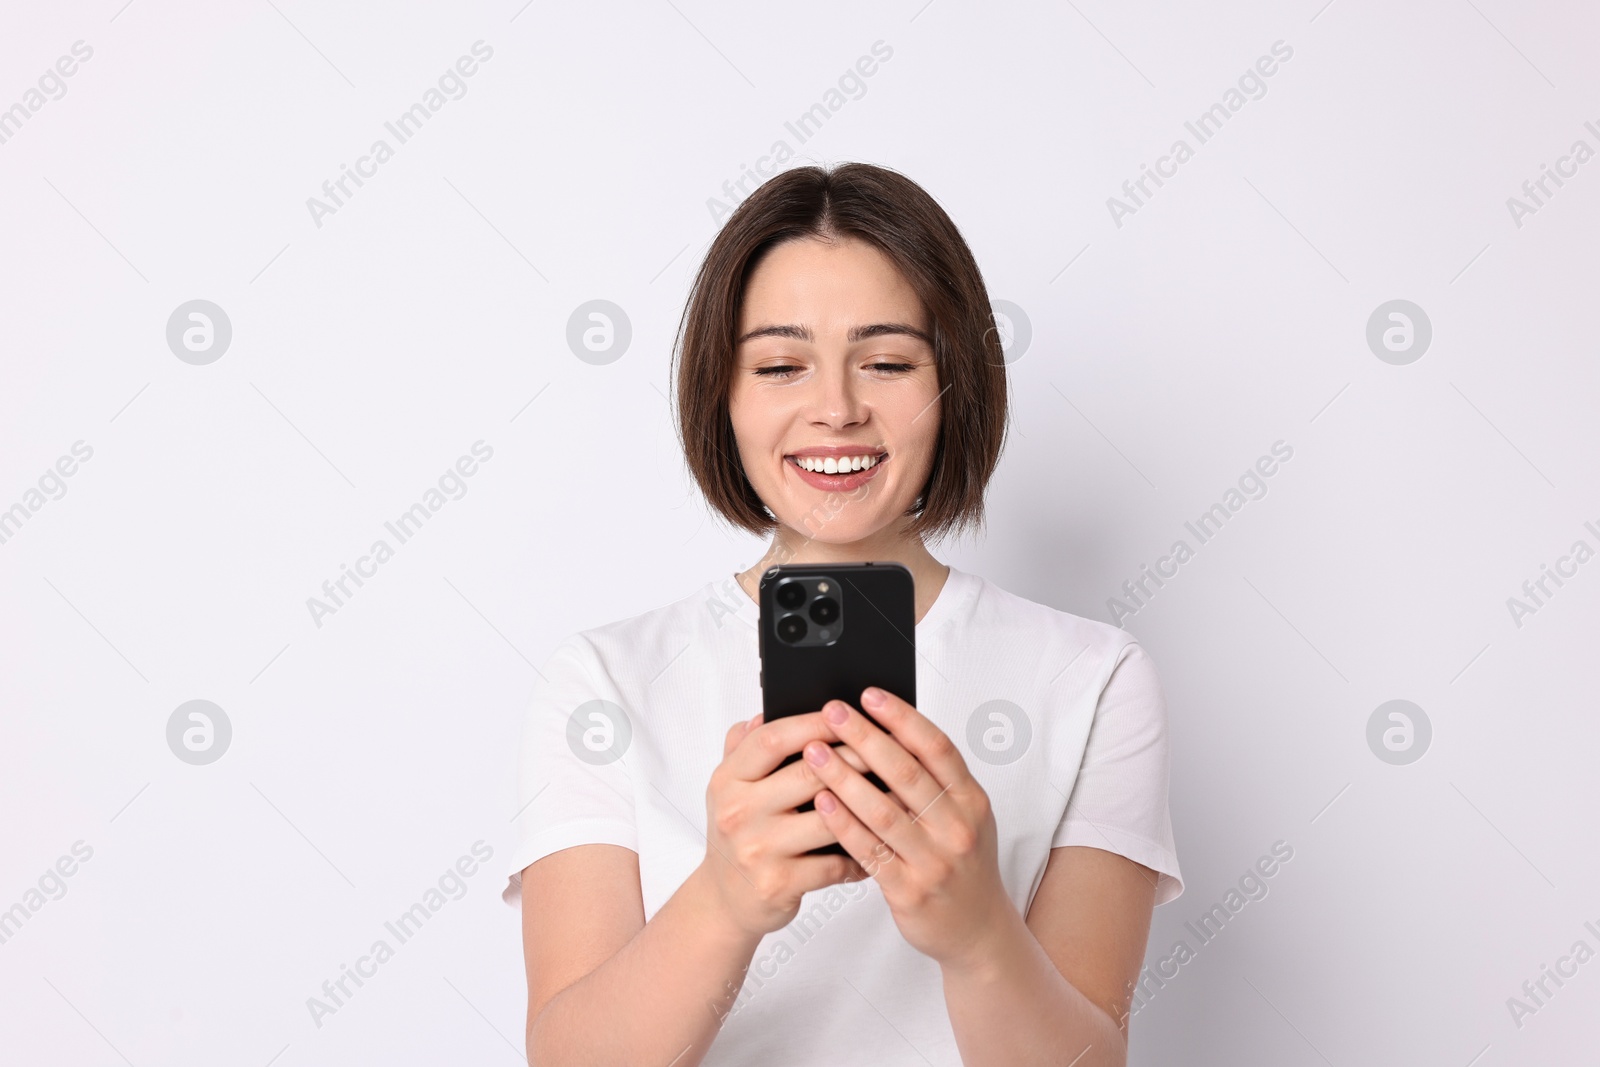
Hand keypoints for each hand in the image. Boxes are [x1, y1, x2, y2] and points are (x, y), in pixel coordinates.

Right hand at [702, 711, 871, 938]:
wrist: (724, 900)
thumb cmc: (739, 834)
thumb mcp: (730, 787)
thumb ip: (743, 748)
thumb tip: (764, 712)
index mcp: (727, 780)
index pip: (770, 740)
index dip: (811, 723)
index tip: (848, 712)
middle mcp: (738, 812)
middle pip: (806, 774)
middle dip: (854, 758)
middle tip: (889, 747)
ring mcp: (757, 849)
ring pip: (827, 819)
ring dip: (869, 806)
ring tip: (899, 795)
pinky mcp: (779, 883)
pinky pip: (833, 863)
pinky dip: (861, 854)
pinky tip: (881, 845)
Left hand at [803, 687, 1012, 967]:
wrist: (978, 930)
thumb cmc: (961, 863)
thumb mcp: (963, 816)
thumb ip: (933, 780)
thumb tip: (883, 729)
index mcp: (971, 800)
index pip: (936, 747)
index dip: (902, 717)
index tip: (869, 694)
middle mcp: (958, 827)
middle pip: (906, 772)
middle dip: (865, 737)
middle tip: (832, 711)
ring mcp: (935, 861)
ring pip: (882, 810)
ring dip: (843, 776)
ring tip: (813, 752)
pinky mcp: (910, 891)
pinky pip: (869, 850)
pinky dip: (843, 823)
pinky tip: (820, 802)